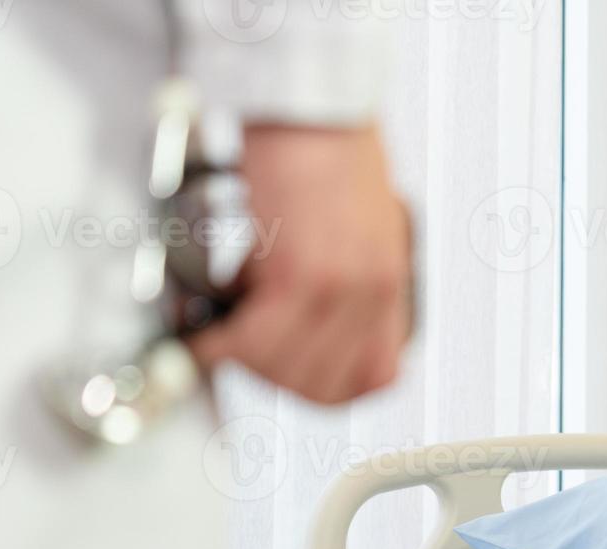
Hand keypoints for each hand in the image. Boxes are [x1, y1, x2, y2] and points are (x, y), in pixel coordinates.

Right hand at [187, 124, 412, 404]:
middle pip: (321, 385)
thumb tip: (296, 332)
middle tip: (242, 346)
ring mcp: (342, 288)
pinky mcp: (302, 274)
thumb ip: (343, 289)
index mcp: (394, 286)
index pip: (371, 379)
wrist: (311, 103)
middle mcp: (375, 293)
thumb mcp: (359, 232)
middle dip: (271, 374)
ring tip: (226, 323)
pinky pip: (257, 338)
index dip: (322, 387)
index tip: (287, 372)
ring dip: (243, 356)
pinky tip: (212, 320)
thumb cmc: (326, 153)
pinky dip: (224, 340)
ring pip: (283, 367)